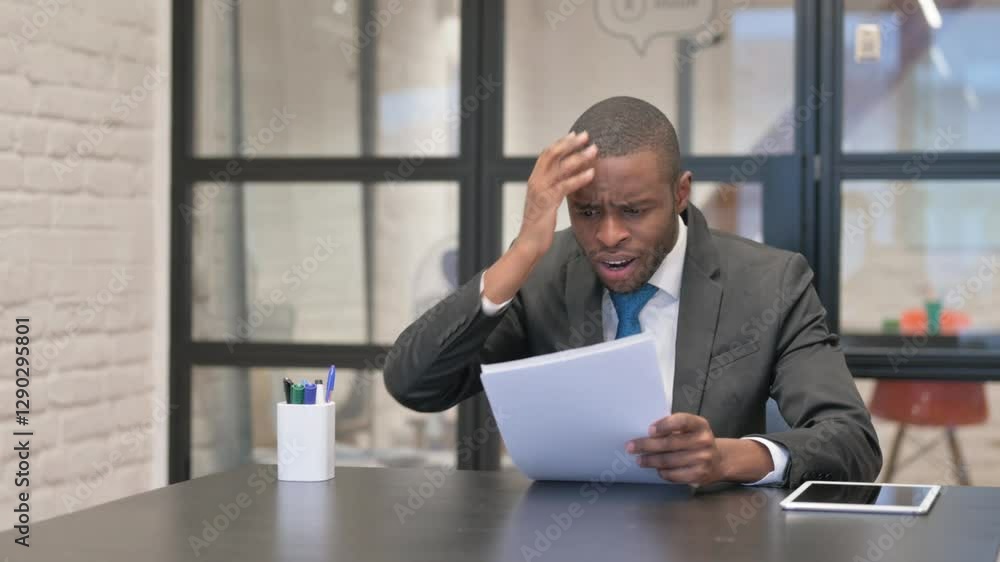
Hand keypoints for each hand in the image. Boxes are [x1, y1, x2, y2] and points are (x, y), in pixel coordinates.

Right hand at [516, 131, 597, 258]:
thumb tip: (567, 181)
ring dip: (579, 157)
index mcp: (535, 180)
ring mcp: (540, 191)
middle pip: (552, 155)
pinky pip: (565, 186)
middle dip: (570, 143)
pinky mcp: (547, 203)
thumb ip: (554, 189)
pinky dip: (579, 178)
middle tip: (586, 135)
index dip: (561, 143)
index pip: (546, 154)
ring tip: (594, 150)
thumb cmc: (540, 226)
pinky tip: (591, 173)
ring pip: (560, 168)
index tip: (575, 135)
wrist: (529, 244)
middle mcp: (535, 182)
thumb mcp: (546, 203)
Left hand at [627, 414, 775, 485]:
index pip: (682, 421)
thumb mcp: (690, 428)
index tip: (649, 430)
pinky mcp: (699, 475)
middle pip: (670, 444)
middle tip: (630, 446)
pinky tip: (656, 469)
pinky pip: (674, 475)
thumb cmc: (695, 440)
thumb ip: (673, 427)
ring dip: (650, 460)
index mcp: (700, 425)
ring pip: (669, 461)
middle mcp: (704, 441)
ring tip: (639, 460)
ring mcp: (703, 459)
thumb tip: (646, 434)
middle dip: (646, 445)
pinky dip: (662, 472)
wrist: (719, 460)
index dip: (664, 425)